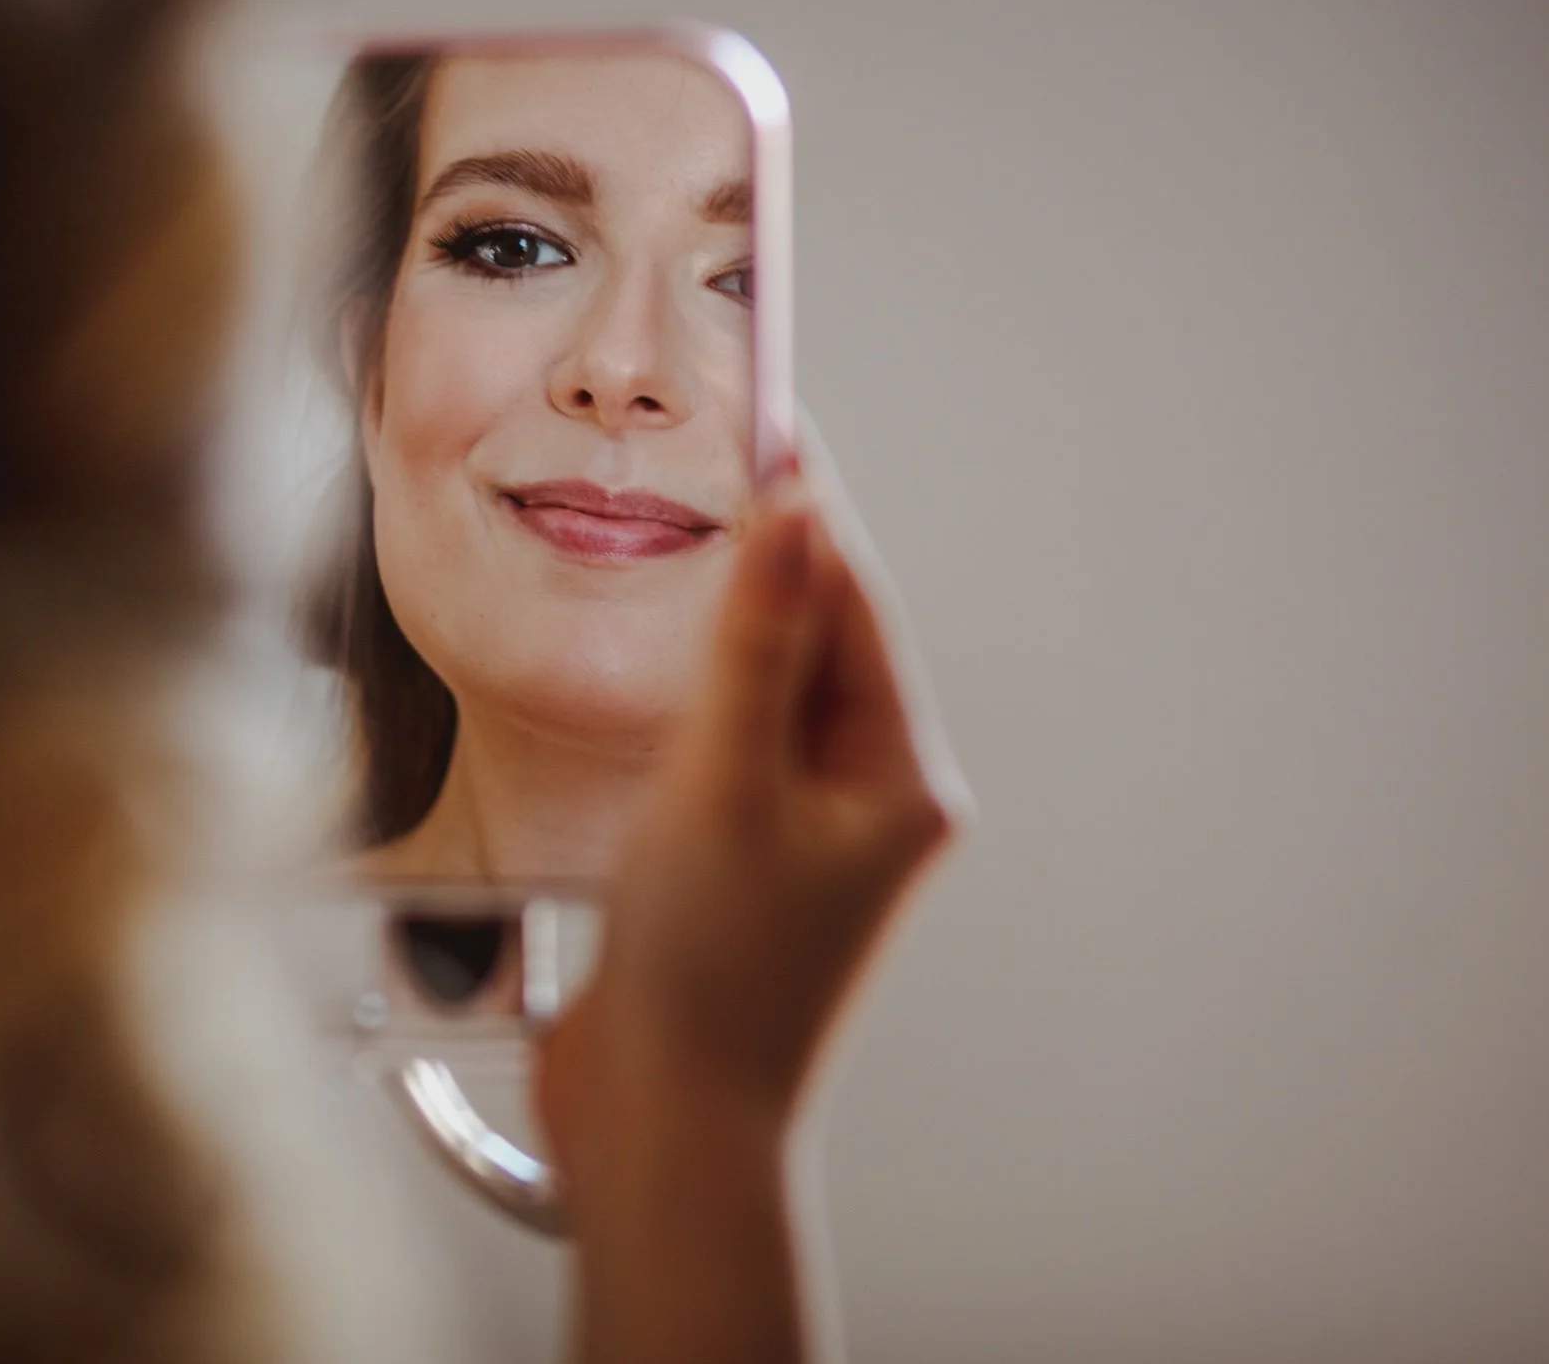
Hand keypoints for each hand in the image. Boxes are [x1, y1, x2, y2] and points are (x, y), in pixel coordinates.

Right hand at [540, 420, 969, 1143]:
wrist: (662, 1127)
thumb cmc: (711, 975)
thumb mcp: (728, 782)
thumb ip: (756, 642)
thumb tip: (796, 512)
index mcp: (899, 780)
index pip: (856, 606)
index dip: (806, 512)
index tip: (765, 420)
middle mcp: (864, 803)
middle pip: (817, 642)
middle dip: (763, 561)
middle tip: (710, 461)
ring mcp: (800, 837)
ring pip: (766, 693)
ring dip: (722, 627)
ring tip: (677, 543)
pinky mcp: (736, 865)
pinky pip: (723, 747)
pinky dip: (689, 696)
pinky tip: (649, 669)